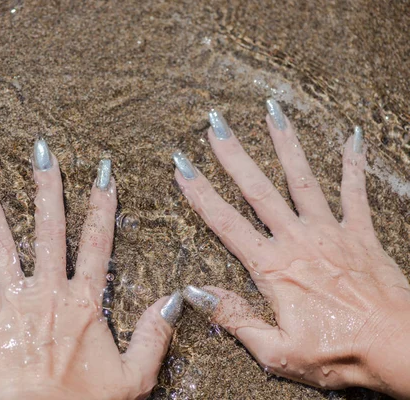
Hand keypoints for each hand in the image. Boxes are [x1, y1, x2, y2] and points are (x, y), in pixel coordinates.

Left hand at [0, 140, 182, 399]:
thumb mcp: (133, 378)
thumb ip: (153, 336)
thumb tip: (173, 299)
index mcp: (84, 304)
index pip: (96, 244)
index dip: (102, 206)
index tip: (104, 173)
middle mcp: (47, 294)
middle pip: (48, 230)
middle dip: (46, 187)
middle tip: (42, 151)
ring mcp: (12, 306)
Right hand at [173, 101, 409, 396]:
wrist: (398, 349)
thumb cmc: (337, 355)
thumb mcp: (276, 351)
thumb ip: (235, 318)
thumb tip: (194, 293)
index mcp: (273, 268)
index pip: (225, 223)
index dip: (199, 193)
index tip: (182, 166)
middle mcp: (298, 241)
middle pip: (258, 190)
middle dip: (233, 154)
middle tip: (216, 123)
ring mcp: (331, 233)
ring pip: (302, 180)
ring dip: (285, 144)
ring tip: (272, 112)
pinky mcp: (361, 235)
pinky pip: (356, 193)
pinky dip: (353, 164)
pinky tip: (352, 137)